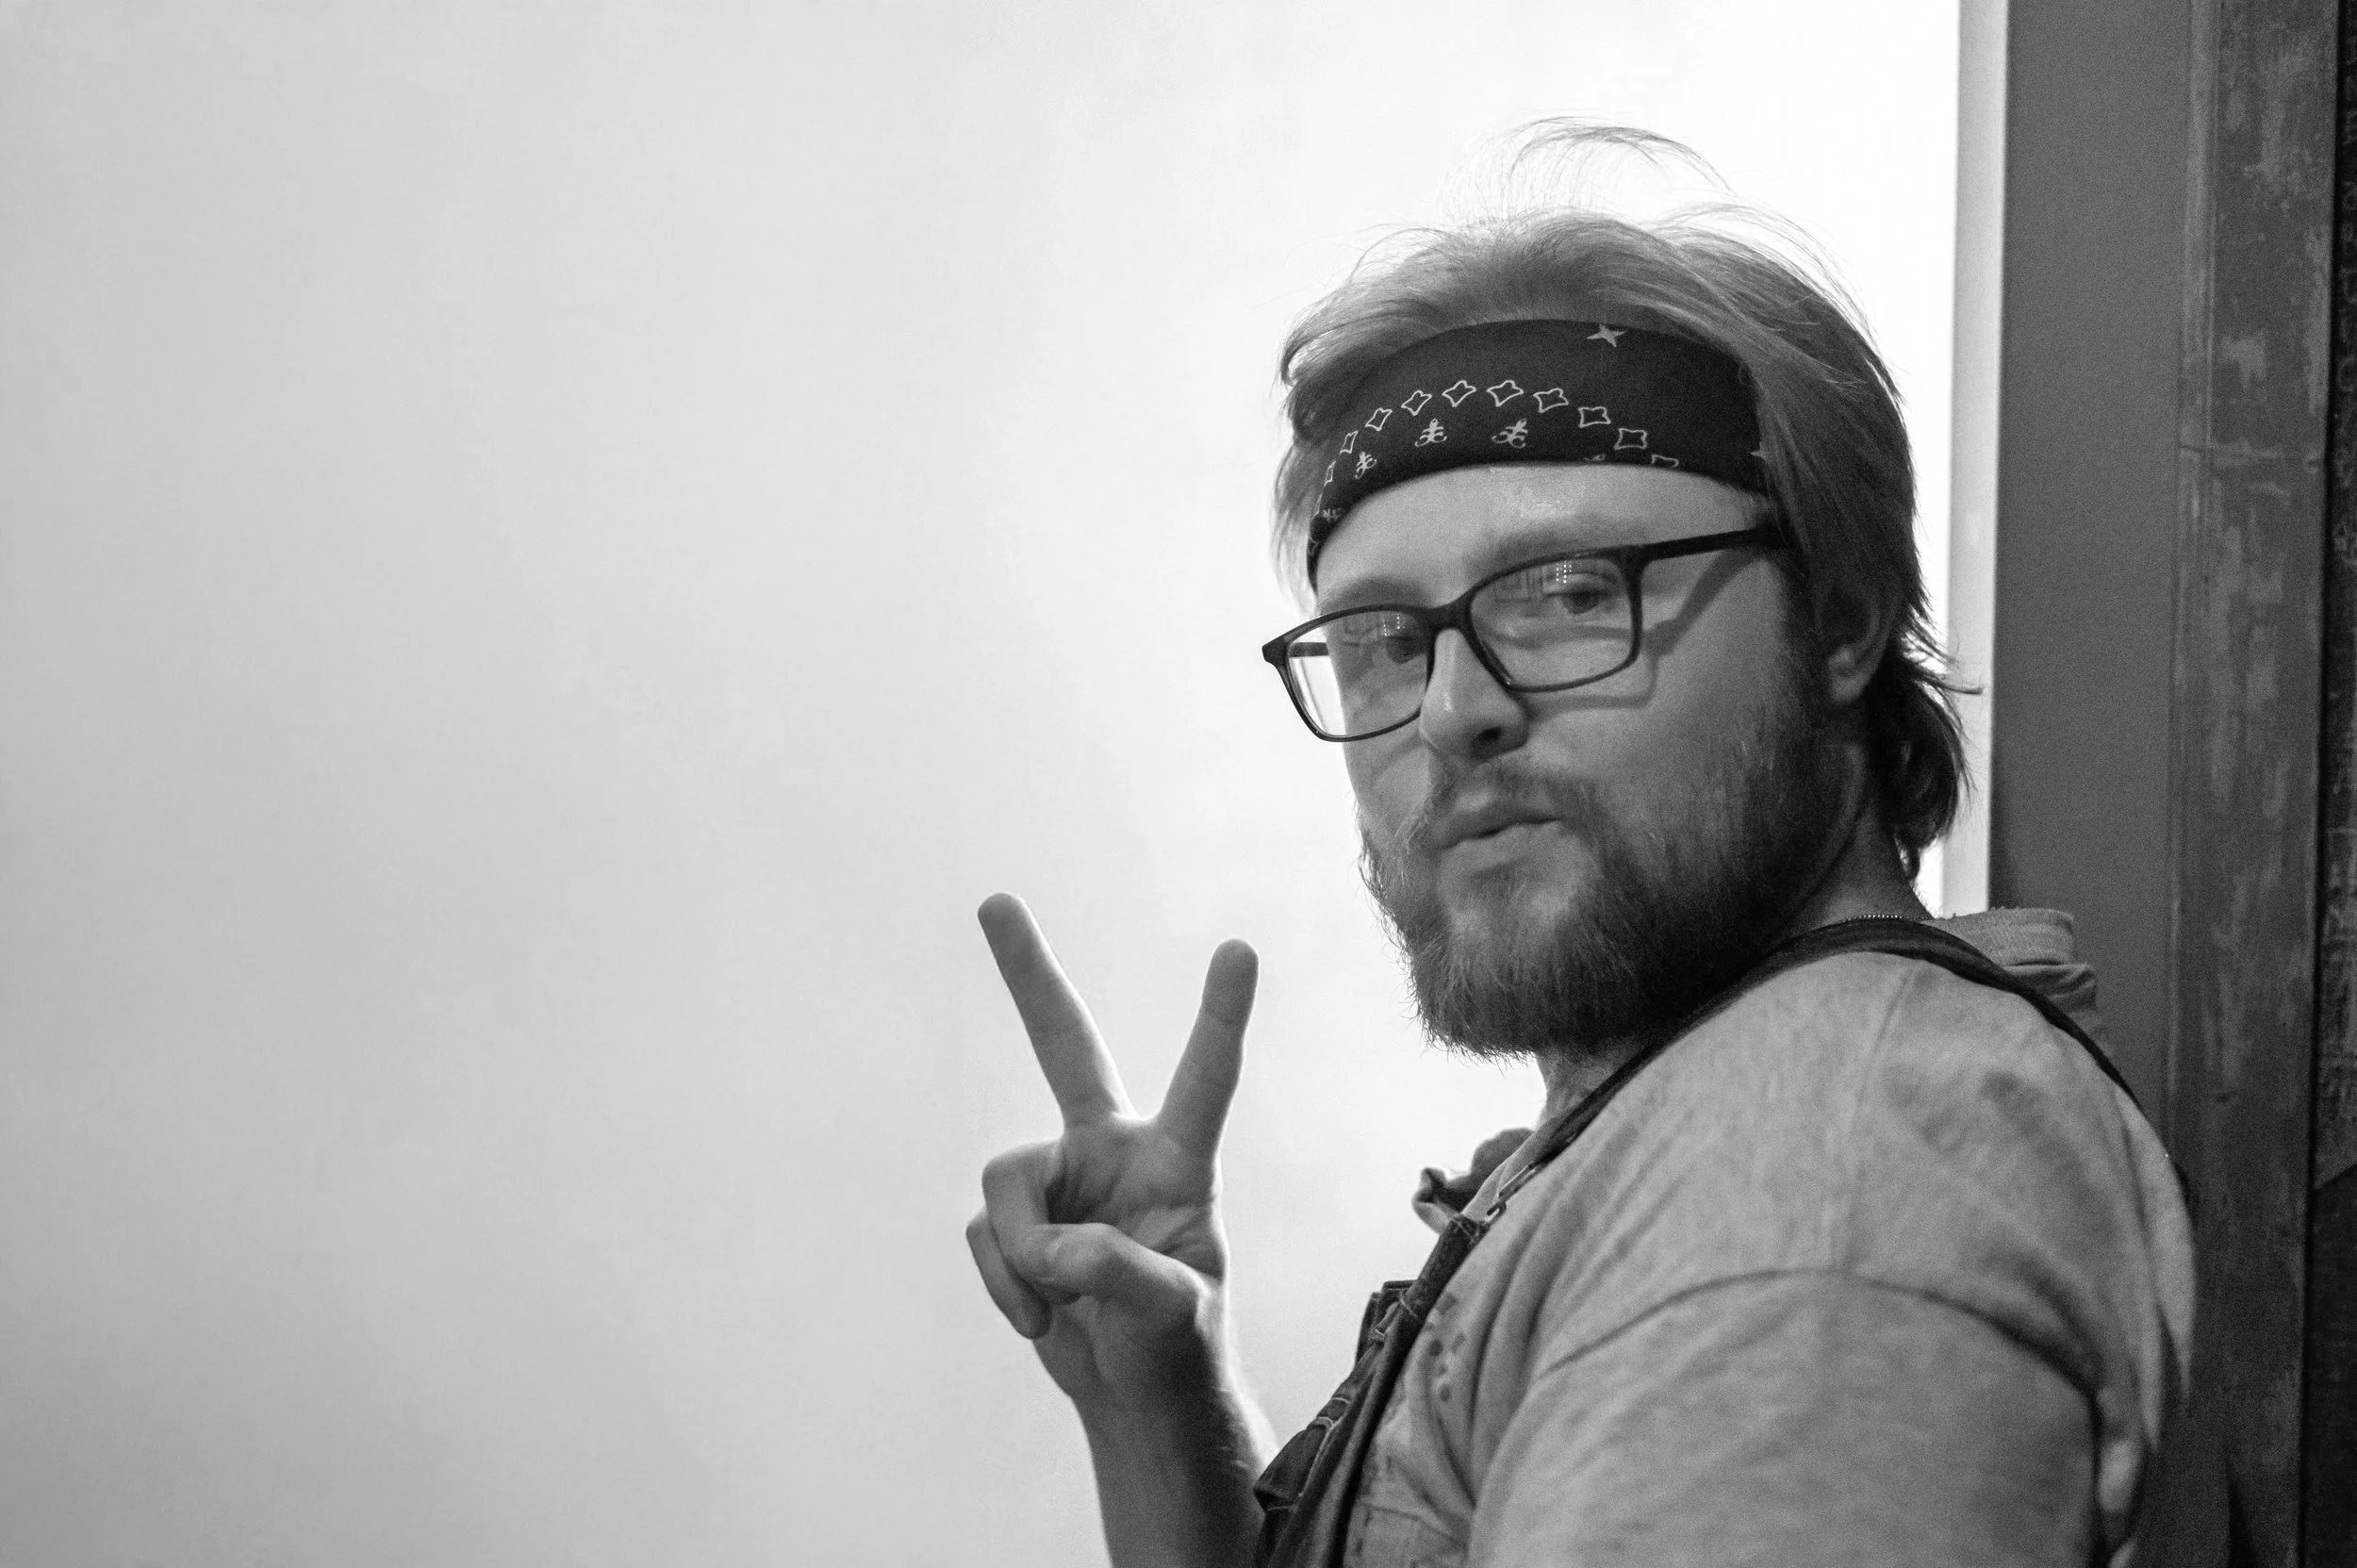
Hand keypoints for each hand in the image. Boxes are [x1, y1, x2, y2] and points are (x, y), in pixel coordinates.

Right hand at [965, 893, 1258, 1411]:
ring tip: (1058, 1307)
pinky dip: (1003, 1286)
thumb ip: (1116, 1271)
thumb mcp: (1171, 1314)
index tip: (1240, 948)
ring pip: (1004, 1182)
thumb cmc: (1177, 1348)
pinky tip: (1038, 1320)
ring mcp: (1060, 1182)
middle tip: (995, 902)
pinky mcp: (1017, 1220)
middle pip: (1064, 1046)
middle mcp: (1115, 1152)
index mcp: (1178, 1161)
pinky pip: (983, 1234)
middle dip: (1027, 975)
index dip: (1220, 1016)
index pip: (1205, 1080)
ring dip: (1021, 1256)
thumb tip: (1050, 1246)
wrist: (1137, 1396)